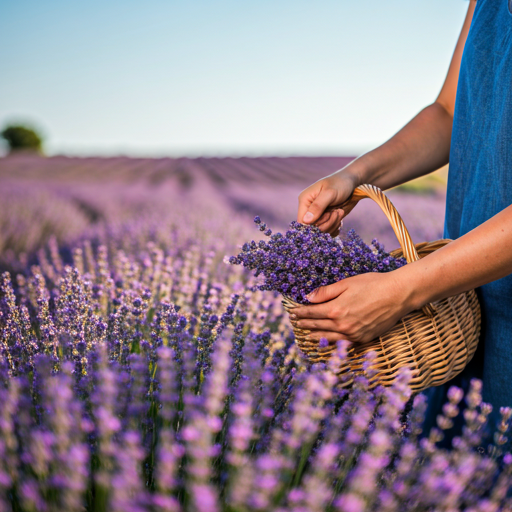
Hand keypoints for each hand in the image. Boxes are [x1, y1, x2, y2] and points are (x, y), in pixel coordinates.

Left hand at [289, 271, 412, 343]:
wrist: (398, 294)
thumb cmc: (373, 284)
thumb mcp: (346, 283)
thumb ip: (325, 292)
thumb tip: (307, 297)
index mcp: (336, 310)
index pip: (311, 313)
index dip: (300, 312)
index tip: (292, 312)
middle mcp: (342, 325)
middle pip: (317, 325)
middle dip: (305, 324)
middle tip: (295, 323)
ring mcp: (353, 334)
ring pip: (328, 337)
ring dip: (315, 336)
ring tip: (306, 336)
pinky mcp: (364, 338)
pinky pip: (343, 343)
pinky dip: (332, 342)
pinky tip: (328, 341)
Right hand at [297, 171, 360, 235]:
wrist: (352, 182)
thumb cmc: (340, 183)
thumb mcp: (329, 193)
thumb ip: (317, 206)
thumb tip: (306, 221)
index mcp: (305, 201)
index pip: (302, 221)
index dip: (314, 225)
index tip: (327, 215)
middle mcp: (309, 209)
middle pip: (312, 229)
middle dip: (327, 223)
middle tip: (336, 212)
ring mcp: (318, 215)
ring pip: (321, 231)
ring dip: (333, 224)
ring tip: (339, 212)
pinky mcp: (326, 220)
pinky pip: (328, 232)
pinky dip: (335, 228)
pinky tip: (340, 217)